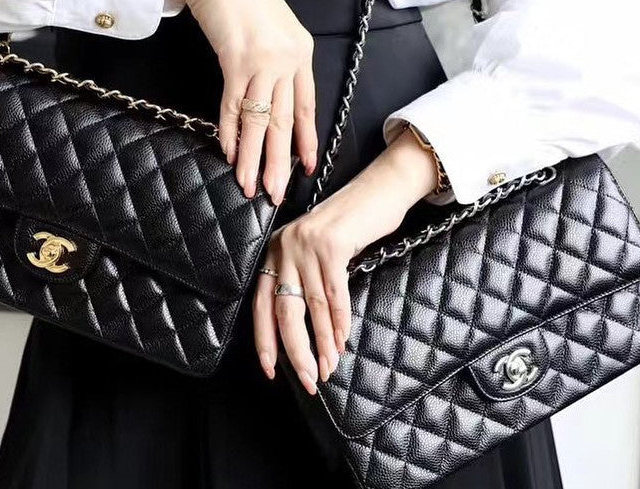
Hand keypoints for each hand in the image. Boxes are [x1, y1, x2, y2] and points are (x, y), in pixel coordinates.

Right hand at [186, 0, 317, 204]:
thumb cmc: (249, 2)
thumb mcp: (280, 33)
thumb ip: (283, 65)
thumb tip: (276, 101)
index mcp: (301, 56)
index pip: (306, 108)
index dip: (306, 141)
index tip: (306, 168)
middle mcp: (285, 62)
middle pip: (284, 122)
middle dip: (280, 162)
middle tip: (275, 193)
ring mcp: (260, 63)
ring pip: (259, 121)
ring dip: (254, 157)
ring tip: (250, 185)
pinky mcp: (234, 61)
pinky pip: (232, 105)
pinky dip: (230, 132)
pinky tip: (231, 154)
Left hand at [252, 130, 440, 392]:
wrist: (379, 190)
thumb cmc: (351, 226)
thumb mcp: (318, 251)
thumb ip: (305, 281)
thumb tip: (304, 332)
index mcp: (275, 252)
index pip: (261, 305)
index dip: (265, 340)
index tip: (271, 370)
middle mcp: (283, 248)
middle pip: (282, 311)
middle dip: (295, 351)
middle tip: (308, 380)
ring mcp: (306, 246)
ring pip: (310, 307)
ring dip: (321, 344)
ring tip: (328, 369)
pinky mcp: (331, 246)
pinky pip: (333, 294)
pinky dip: (338, 322)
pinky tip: (341, 342)